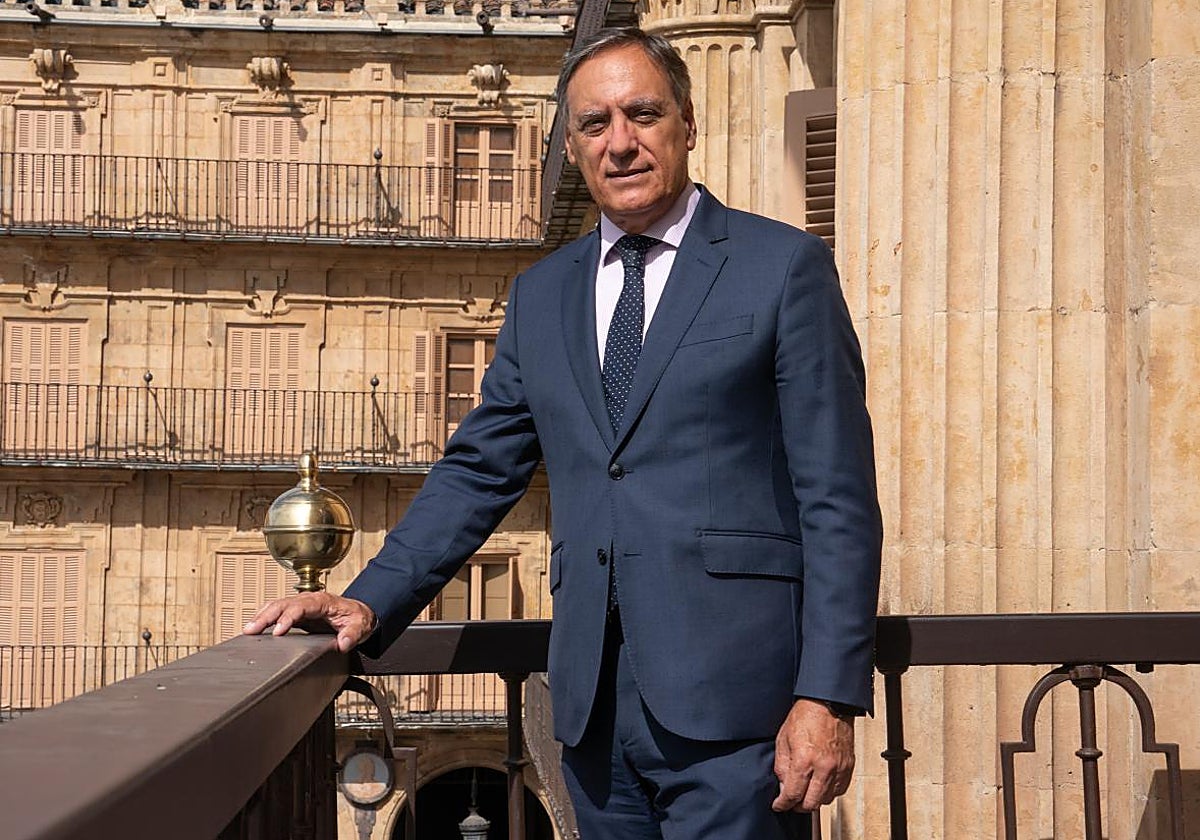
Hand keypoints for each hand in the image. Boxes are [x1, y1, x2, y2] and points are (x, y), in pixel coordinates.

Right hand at [243, 591, 375, 653]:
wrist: (358, 613)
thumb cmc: (357, 617)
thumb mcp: (360, 626)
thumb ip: (352, 634)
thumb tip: (343, 643)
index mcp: (322, 601)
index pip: (300, 607)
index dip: (287, 618)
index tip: (278, 632)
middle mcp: (308, 600)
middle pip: (283, 603)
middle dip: (266, 616)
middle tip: (251, 630)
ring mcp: (301, 605)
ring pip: (276, 605)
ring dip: (261, 616)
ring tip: (247, 630)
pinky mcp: (296, 612)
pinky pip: (277, 611)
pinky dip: (264, 617)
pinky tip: (254, 627)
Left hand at [771, 698, 855, 811]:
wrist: (827, 702)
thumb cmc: (806, 716)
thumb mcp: (783, 739)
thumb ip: (782, 766)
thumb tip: (783, 786)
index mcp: (804, 760)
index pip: (793, 794)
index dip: (783, 804)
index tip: (779, 805)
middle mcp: (824, 767)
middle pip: (811, 803)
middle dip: (798, 806)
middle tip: (791, 802)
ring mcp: (839, 768)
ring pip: (827, 800)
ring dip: (814, 800)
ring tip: (806, 791)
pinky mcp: (848, 766)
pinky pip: (840, 790)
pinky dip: (829, 792)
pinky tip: (821, 785)